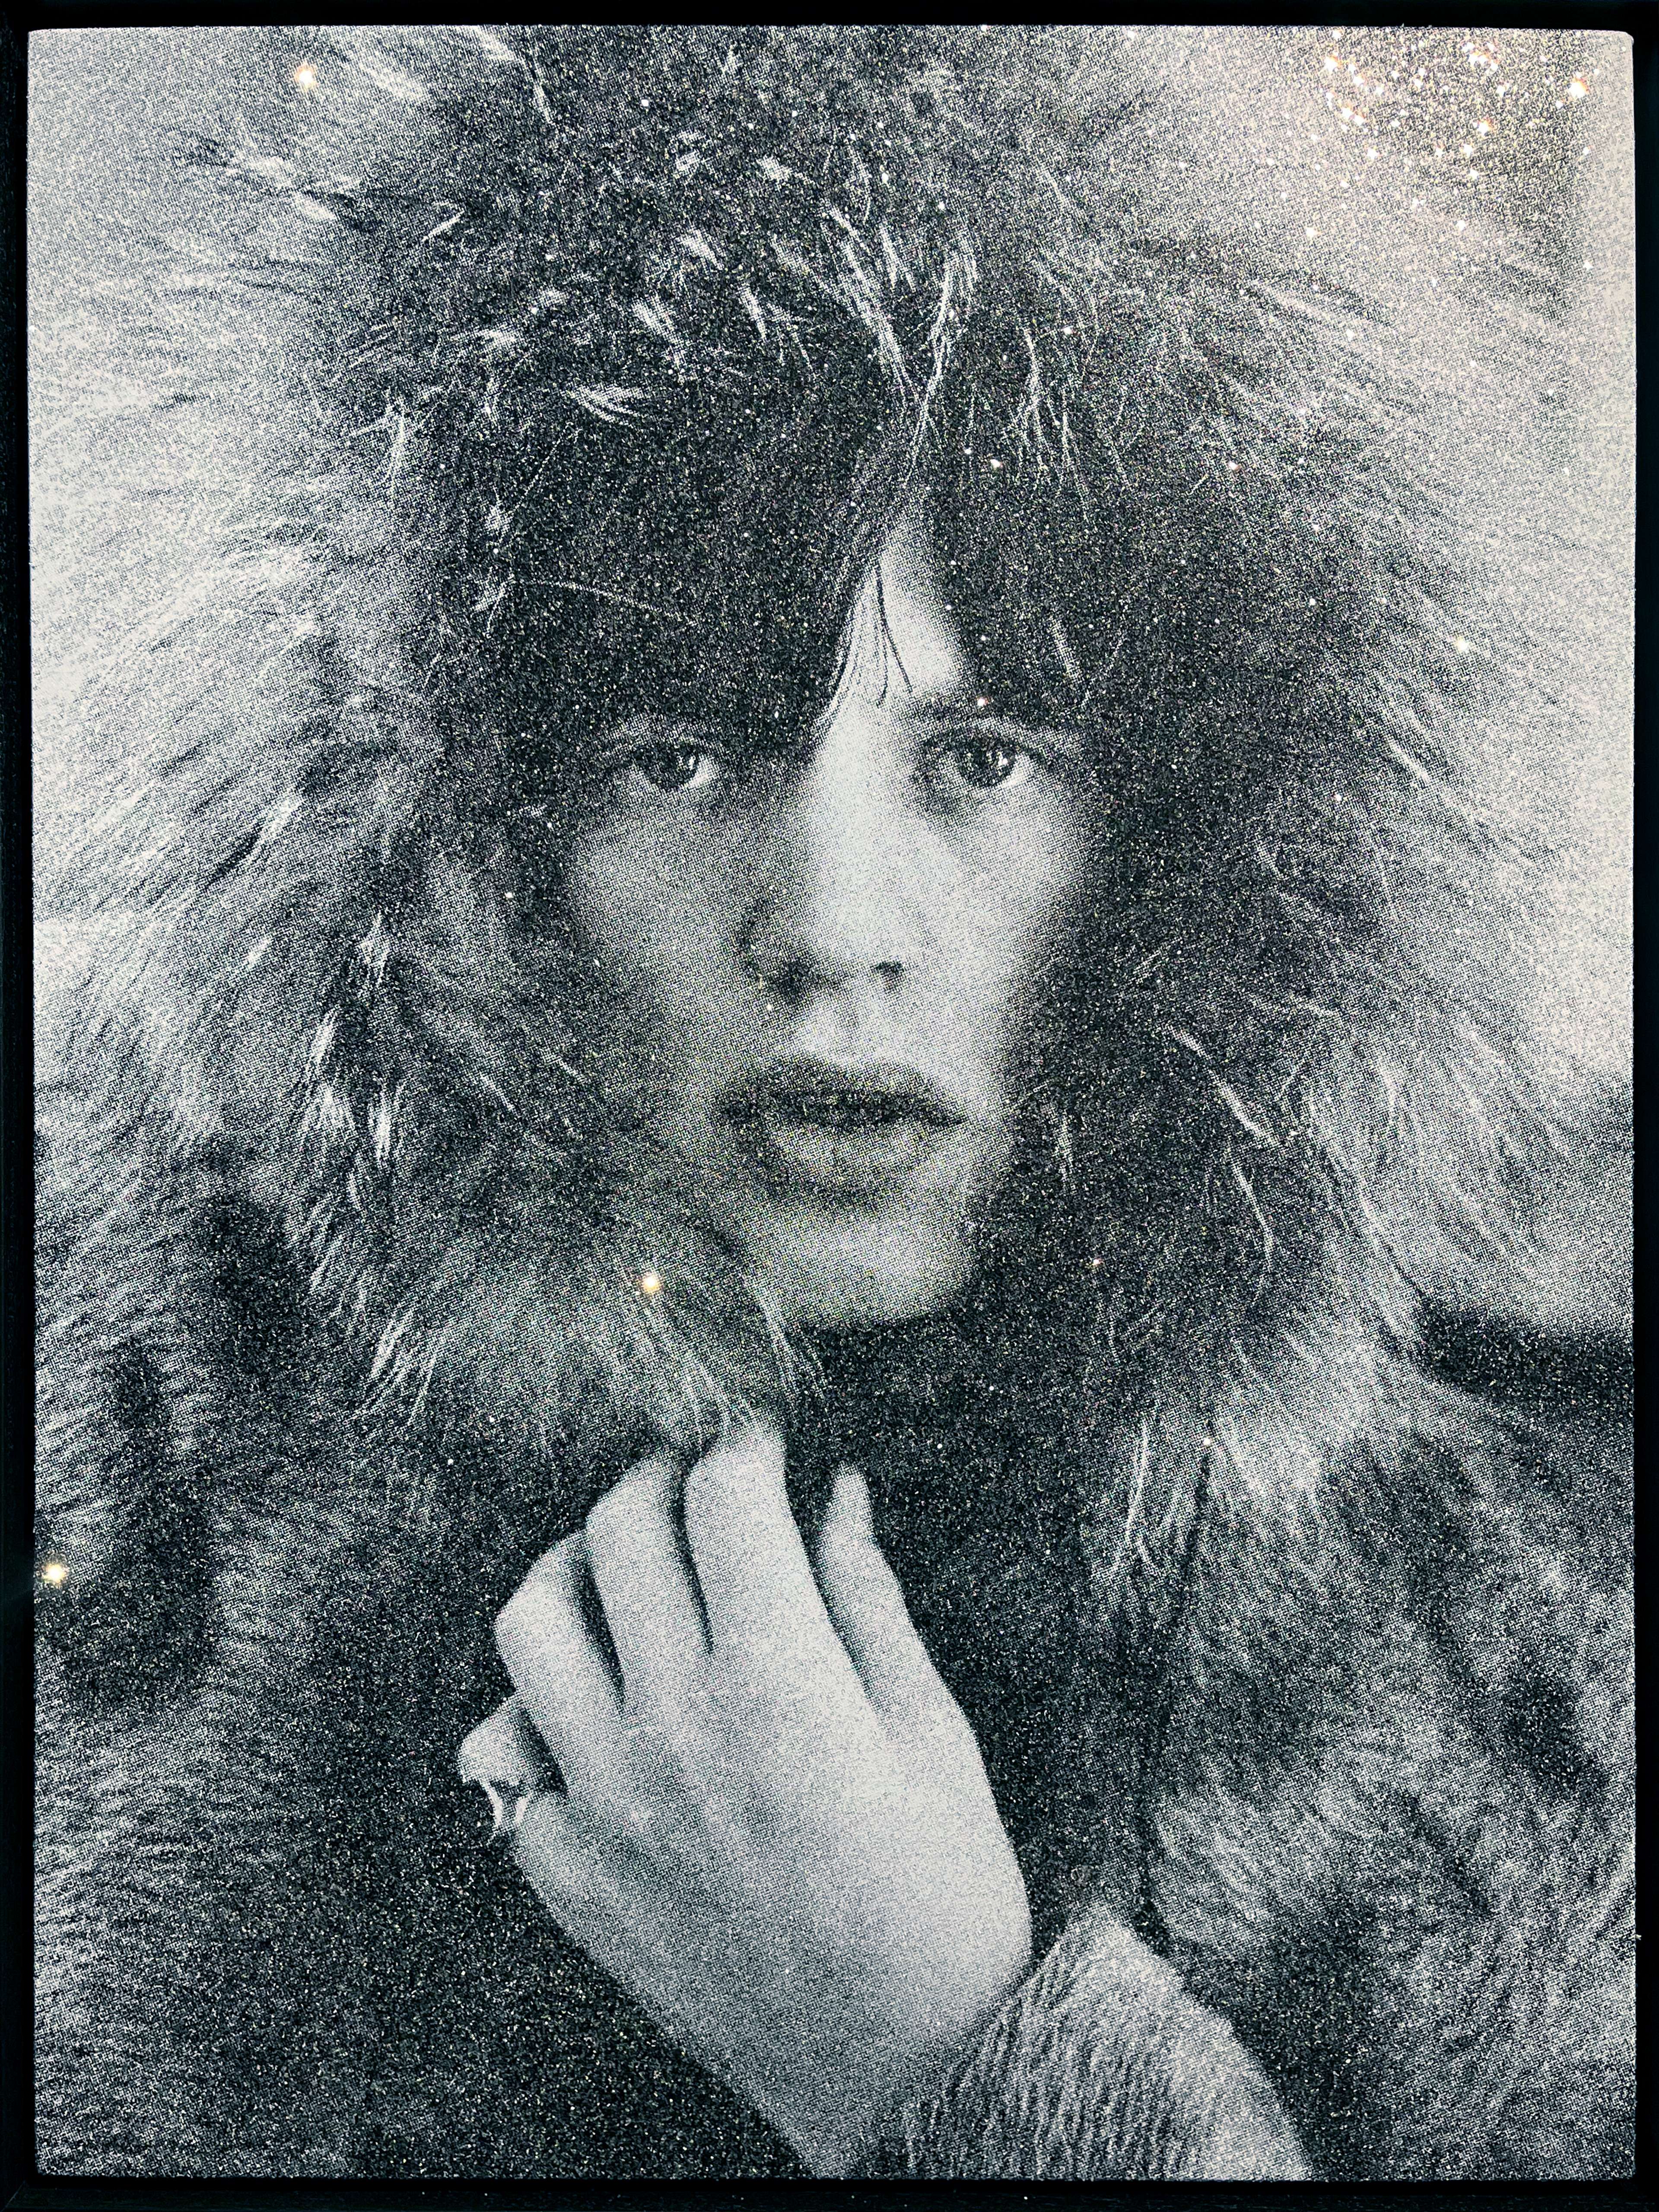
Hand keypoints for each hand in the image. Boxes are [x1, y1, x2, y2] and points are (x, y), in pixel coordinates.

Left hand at [458, 1421, 1031, 2173]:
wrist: (904, 2067)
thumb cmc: (942, 1891)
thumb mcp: (932, 1729)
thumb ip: (867, 1596)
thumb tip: (837, 1489)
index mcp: (777, 1680)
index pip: (722, 1495)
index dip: (743, 1443)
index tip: (761, 1440)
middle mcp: (671, 1727)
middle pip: (619, 1530)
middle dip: (659, 1476)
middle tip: (694, 1479)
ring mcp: (605, 1804)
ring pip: (529, 1622)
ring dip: (573, 1566)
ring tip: (619, 1565)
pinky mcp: (568, 1874)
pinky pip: (506, 1754)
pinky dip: (539, 1705)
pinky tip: (593, 1698)